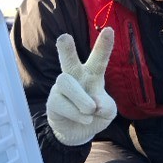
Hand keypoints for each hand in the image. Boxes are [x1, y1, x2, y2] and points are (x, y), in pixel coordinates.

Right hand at [46, 28, 116, 145]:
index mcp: (93, 75)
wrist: (78, 132)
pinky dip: (77, 114)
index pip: (98, 59)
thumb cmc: (95, 114)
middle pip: (69, 61)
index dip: (103, 46)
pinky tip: (83, 119)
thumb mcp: (108, 111)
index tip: (109, 30)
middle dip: (67, 50)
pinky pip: (62, 104)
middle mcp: (75, 77)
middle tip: (65, 38)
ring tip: (90, 110)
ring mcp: (62, 88)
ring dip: (81, 99)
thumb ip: (106, 106)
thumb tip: (96, 104)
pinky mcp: (53, 101)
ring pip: (66, 83)